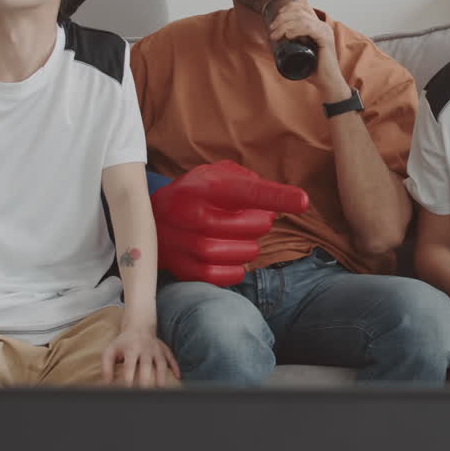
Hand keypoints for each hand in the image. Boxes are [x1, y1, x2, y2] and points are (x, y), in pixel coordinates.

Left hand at [101, 325, 180, 386]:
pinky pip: (172, 358)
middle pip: (146, 366)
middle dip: (146, 380)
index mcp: (131, 349)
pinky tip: (178, 377)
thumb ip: (106, 368)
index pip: (129, 366)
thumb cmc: (123, 343)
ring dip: (162, 376)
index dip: (128, 379)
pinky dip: (176, 367)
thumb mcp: (110, 351)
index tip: (127, 391)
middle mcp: (145, 348)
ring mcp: (157, 349)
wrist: (139, 325)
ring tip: (161, 389)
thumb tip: (106, 385)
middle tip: (144, 393)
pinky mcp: (165, 349)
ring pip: (161, 363)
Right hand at [152, 160, 309, 285]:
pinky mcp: (180, 267)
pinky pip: (219, 276)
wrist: (147, 218)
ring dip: (250, 248)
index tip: (303, 201)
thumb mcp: (213, 174)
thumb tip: (272, 196)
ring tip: (243, 239)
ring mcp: (182, 243)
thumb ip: (244, 178)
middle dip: (261, 224)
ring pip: (236, 253)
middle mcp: (190, 214)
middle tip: (258, 220)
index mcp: (202, 187)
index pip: (245, 192)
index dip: (276, 196)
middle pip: (247, 227)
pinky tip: (233, 258)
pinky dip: (234, 270)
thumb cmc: (195, 194)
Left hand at [266, 0, 348, 99]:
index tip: (275, 20)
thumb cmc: (313, 69)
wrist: (327, 82)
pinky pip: (309, 28)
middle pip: (299, 12)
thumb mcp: (300, 51)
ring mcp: (325, 31)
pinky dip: (296, 30)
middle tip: (272, 30)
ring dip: (285, 25)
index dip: (286, 9)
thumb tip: (272, 39)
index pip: (301, 8)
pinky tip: (288, 35)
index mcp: (317, 25)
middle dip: (282, 18)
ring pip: (301, 19)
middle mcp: (322, 25)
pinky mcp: (325, 39)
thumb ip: (292, 42)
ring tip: (276, 35)